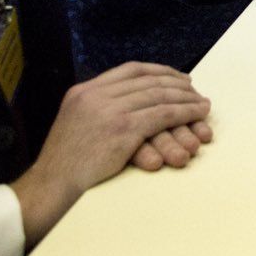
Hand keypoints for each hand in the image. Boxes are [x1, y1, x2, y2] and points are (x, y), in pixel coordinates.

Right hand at [11, 62, 211, 245]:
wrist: (51, 186)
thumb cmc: (64, 164)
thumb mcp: (75, 124)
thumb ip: (96, 109)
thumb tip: (125, 104)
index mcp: (84, 90)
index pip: (130, 70)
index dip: (158, 72)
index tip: (177, 77)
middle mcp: (97, 95)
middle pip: (148, 81)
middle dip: (177, 84)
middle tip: (195, 91)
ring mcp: (110, 110)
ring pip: (159, 95)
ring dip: (186, 98)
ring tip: (203, 104)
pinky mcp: (123, 129)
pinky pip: (162, 115)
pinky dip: (184, 113)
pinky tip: (197, 115)